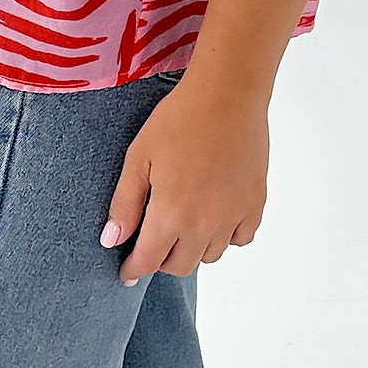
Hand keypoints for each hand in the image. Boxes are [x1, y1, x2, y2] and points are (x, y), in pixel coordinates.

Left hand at [100, 75, 269, 283]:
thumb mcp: (139, 158)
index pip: (149, 262)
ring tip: (183, 225)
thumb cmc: (179, 120)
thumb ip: (125, 204)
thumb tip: (112, 241)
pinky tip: (215, 216)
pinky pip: (241, 238)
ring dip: (193, 249)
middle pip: (180, 266)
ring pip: (210, 255)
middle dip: (161, 260)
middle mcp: (204, 224)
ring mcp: (234, 216)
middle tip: (153, 242)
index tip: (127, 272)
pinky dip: (226, 236)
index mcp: (171, 214)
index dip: (134, 270)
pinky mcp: (255, 204)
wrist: (227, 95)